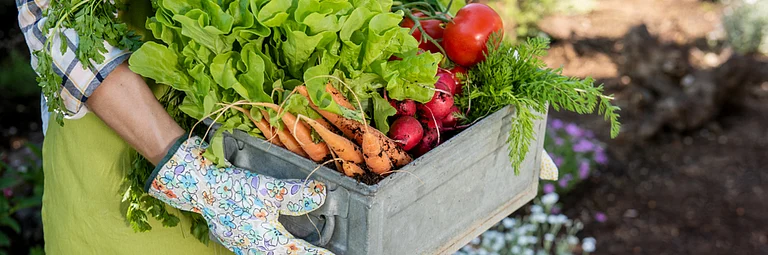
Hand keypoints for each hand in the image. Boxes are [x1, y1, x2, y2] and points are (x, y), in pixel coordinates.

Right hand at [146, 135, 332, 254]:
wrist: (197, 186)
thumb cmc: (231, 189)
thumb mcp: (267, 189)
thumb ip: (295, 194)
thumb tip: (321, 195)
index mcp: (266, 241)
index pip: (299, 252)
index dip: (317, 254)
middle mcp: (255, 248)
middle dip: (303, 254)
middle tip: (320, 253)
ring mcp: (244, 245)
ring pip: (273, 253)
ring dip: (288, 251)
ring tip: (303, 249)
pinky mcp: (237, 239)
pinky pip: (261, 249)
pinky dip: (274, 247)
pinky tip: (277, 242)